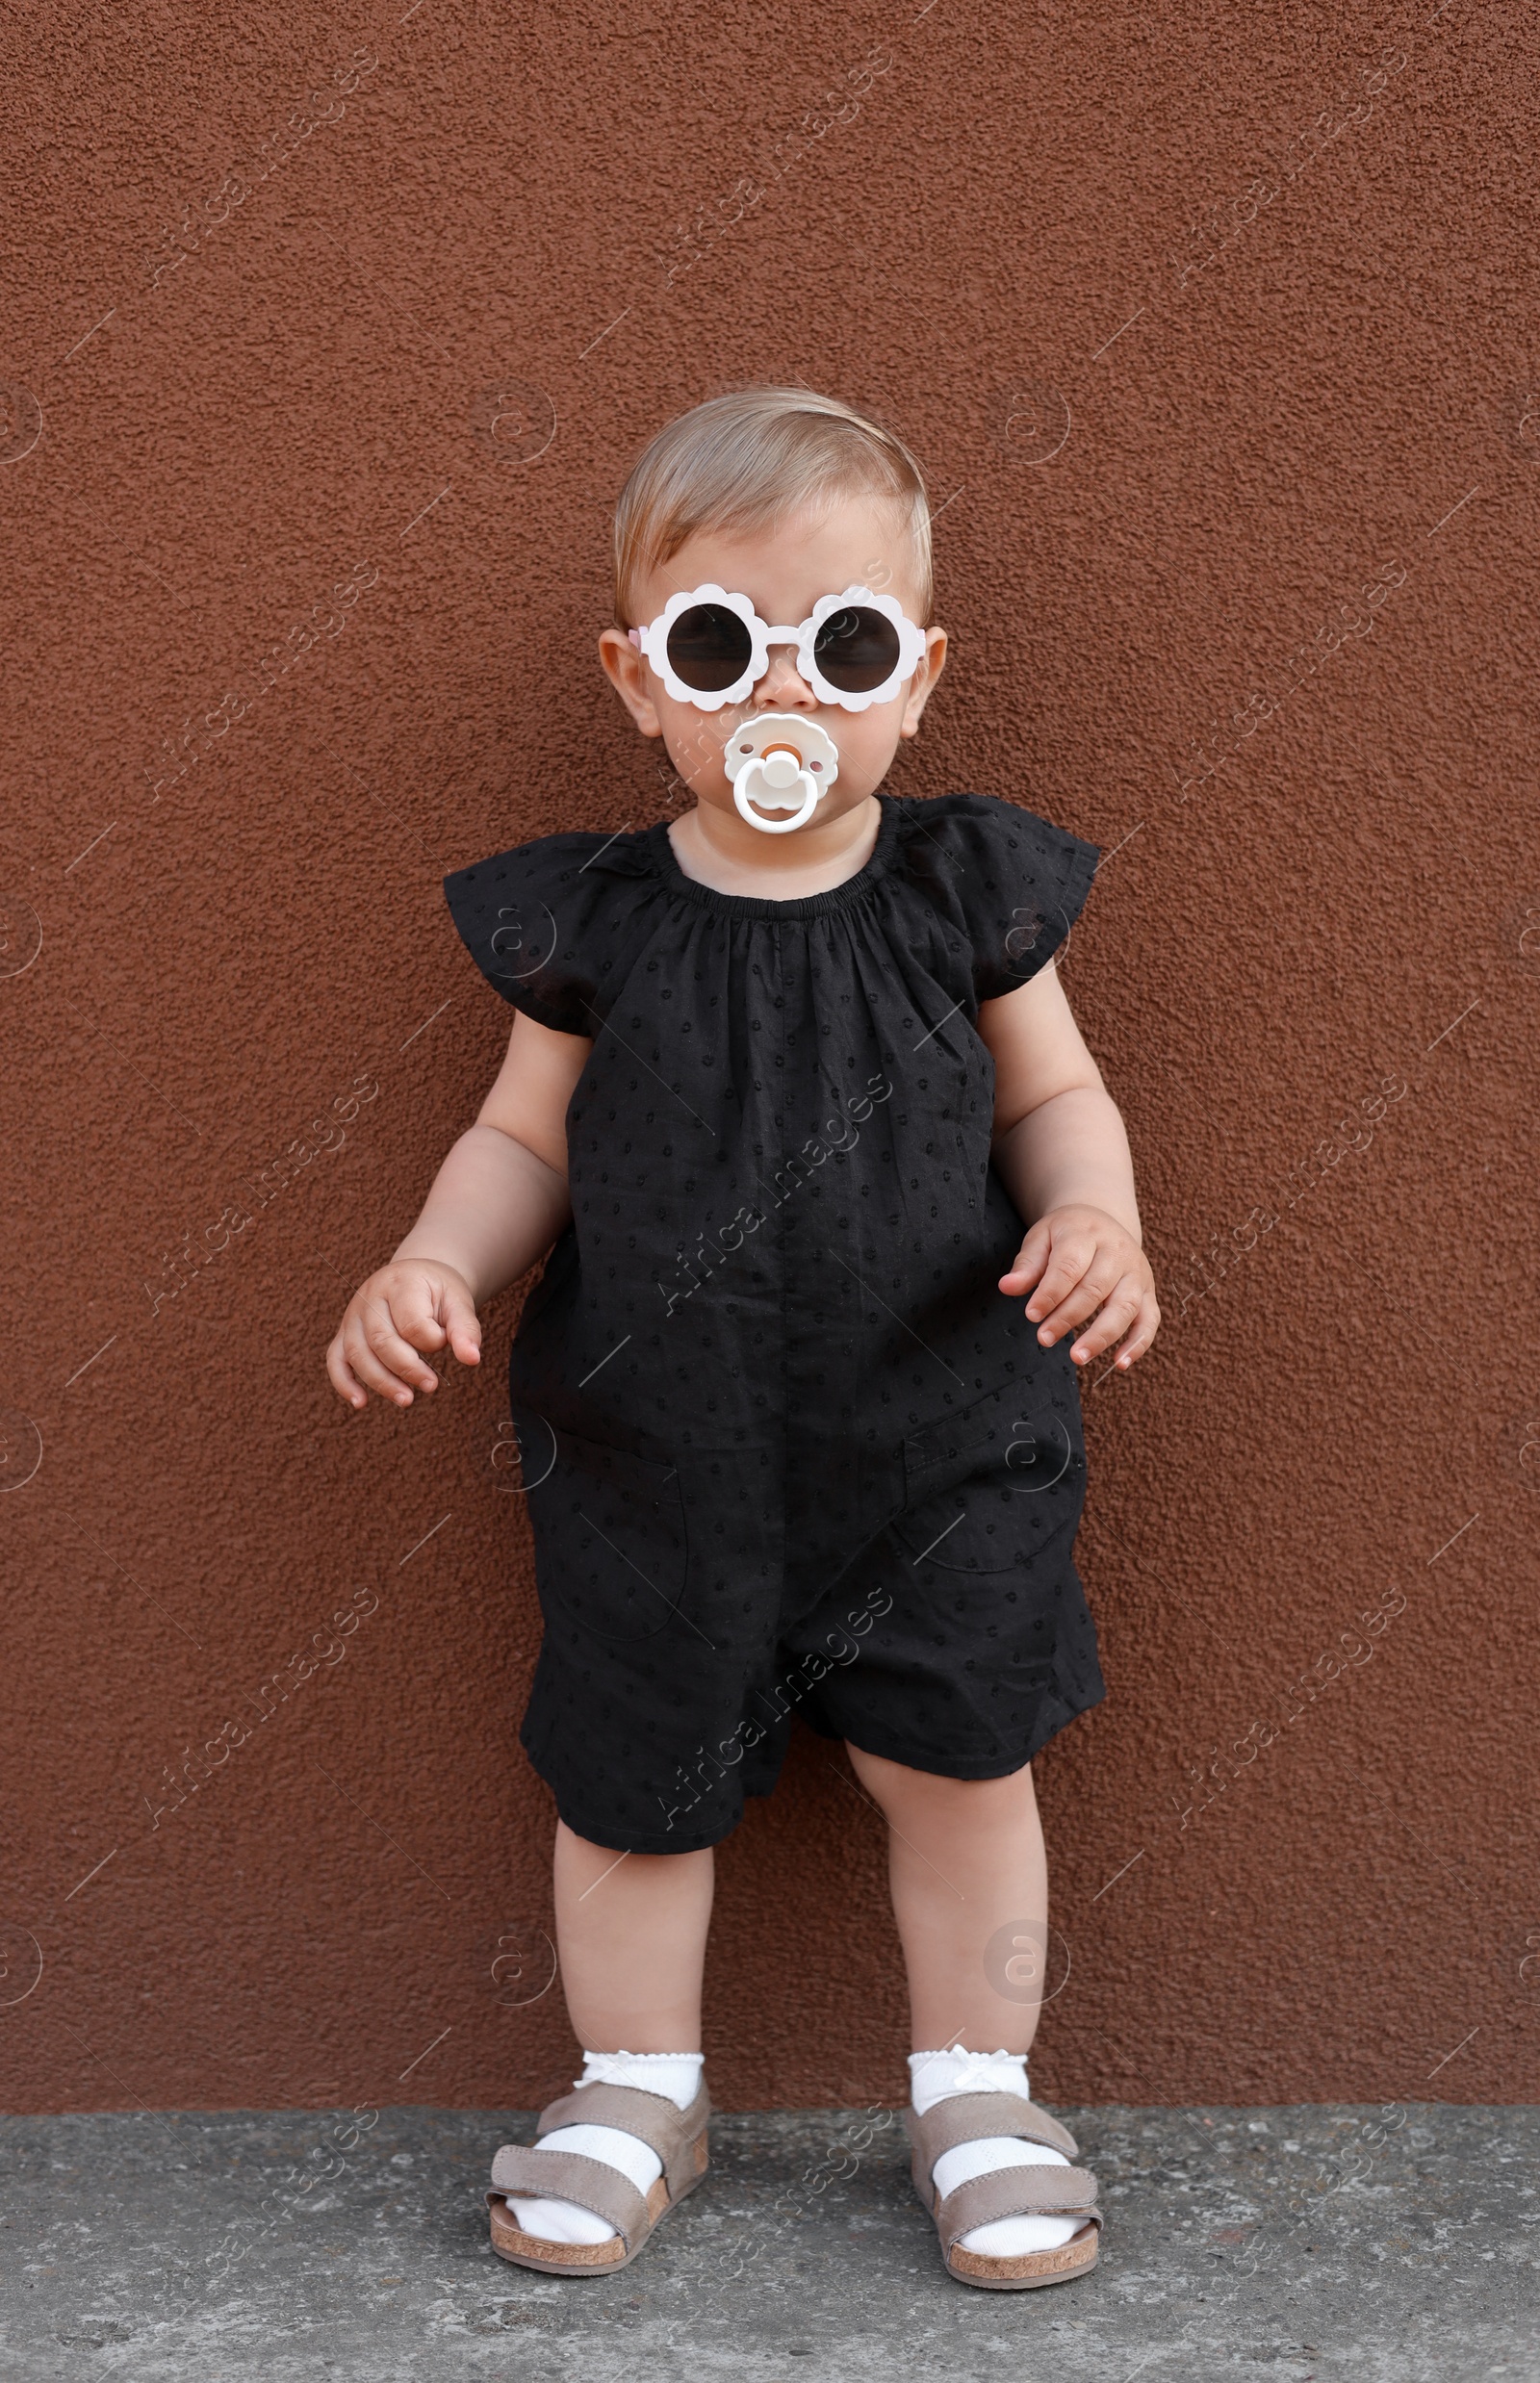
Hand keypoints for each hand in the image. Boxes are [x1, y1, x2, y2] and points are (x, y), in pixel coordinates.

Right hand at [326, 1259, 481, 1408]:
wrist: (417, 1276)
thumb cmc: (438, 1292)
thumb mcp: (458, 1302)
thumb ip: (465, 1329)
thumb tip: (472, 1359)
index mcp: (401, 1283)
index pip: (411, 1322)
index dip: (431, 1341)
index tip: (444, 1341)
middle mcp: (370, 1296)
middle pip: (381, 1340)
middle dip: (407, 1369)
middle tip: (431, 1386)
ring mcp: (353, 1315)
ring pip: (357, 1353)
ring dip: (381, 1382)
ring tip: (406, 1400)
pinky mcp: (344, 1332)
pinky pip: (335, 1359)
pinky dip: (344, 1383)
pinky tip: (360, 1403)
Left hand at [999, 1204, 1159, 1370]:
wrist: (1102, 1222)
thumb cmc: (1066, 1235)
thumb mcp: (1041, 1238)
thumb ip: (1027, 1265)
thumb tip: (1007, 1287)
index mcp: (1087, 1234)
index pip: (1070, 1266)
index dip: (1050, 1293)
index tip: (1031, 1315)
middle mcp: (1118, 1252)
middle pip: (1096, 1289)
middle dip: (1068, 1317)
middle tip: (1044, 1339)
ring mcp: (1137, 1273)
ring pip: (1125, 1307)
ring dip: (1101, 1336)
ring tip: (1077, 1358)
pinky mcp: (1149, 1292)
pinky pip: (1150, 1321)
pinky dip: (1138, 1344)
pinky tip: (1118, 1363)